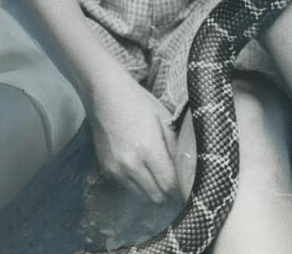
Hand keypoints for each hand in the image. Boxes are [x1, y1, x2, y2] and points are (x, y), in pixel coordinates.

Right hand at [87, 73, 179, 203]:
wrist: (105, 96)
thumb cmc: (139, 103)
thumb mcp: (164, 119)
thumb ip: (175, 147)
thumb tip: (184, 171)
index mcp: (149, 149)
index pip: (169, 185)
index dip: (180, 189)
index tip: (186, 188)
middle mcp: (131, 164)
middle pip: (155, 196)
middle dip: (167, 194)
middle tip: (174, 185)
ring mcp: (115, 169)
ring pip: (140, 195)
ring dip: (151, 190)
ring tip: (156, 176)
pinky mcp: (105, 170)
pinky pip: (126, 186)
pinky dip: (136, 183)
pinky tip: (140, 168)